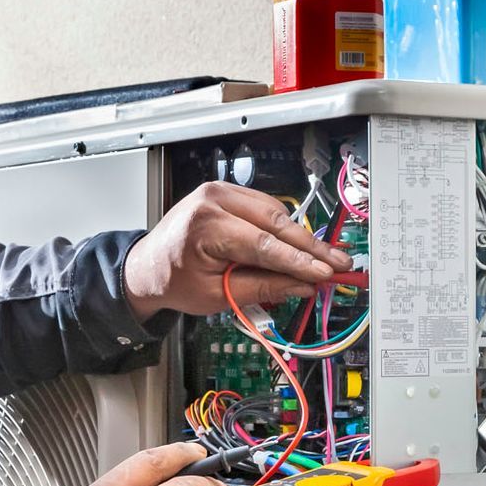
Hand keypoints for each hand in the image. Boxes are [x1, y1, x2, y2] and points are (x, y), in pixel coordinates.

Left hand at [122, 181, 354, 318]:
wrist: (148, 265)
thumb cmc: (174, 280)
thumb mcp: (216, 295)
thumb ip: (261, 288)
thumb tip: (301, 286)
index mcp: (205, 224)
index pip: (263, 244)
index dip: (299, 261)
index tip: (324, 274)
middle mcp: (214, 199)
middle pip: (275, 222)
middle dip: (309, 247)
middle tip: (337, 263)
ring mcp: (221, 191)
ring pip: (275, 213)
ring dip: (300, 237)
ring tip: (324, 259)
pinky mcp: (229, 192)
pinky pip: (266, 208)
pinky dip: (284, 228)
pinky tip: (300, 246)